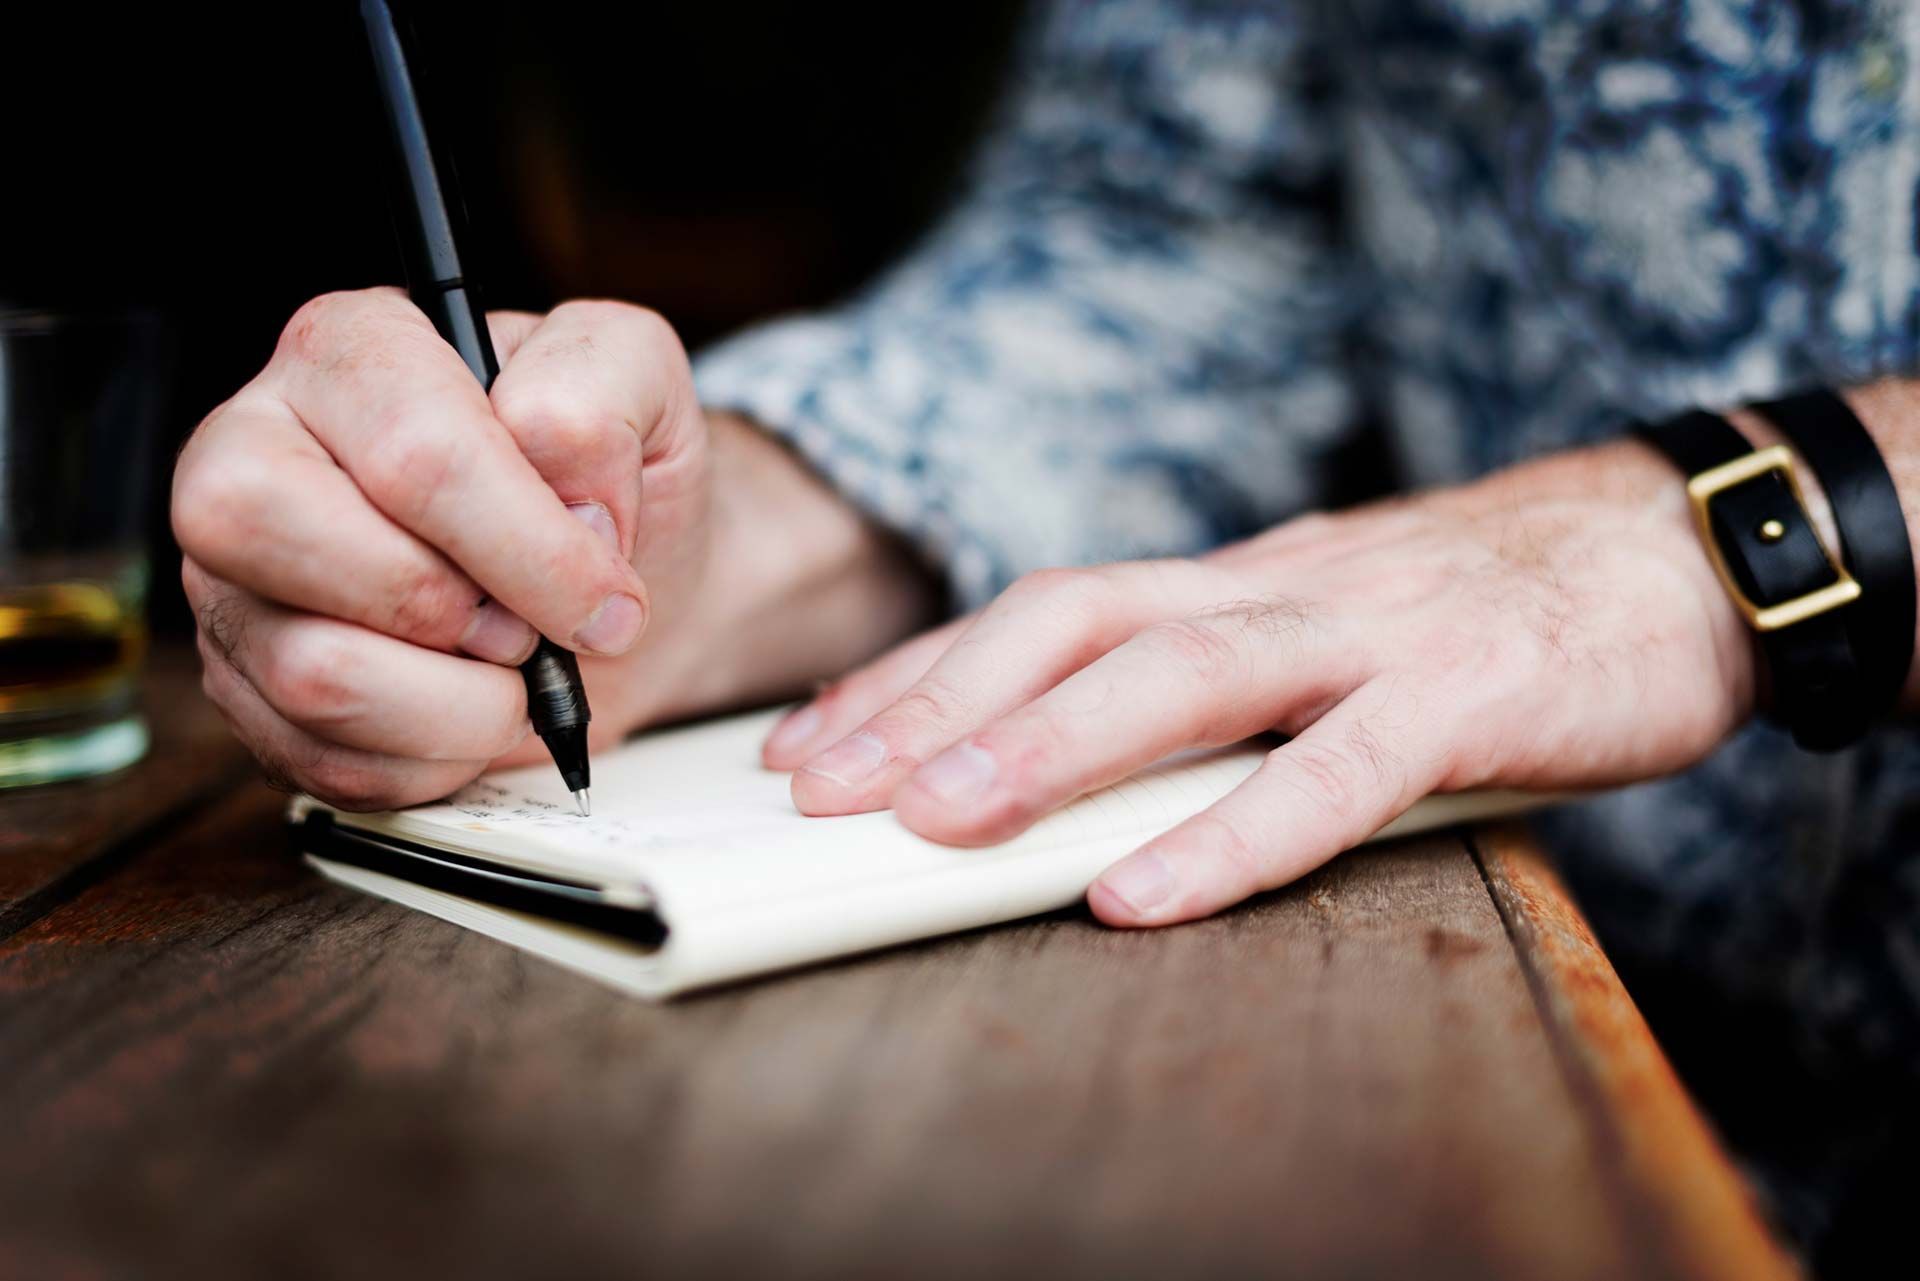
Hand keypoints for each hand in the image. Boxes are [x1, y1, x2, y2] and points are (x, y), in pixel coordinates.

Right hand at [176, 289, 933, 808]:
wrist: (609, 587)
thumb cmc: (605, 479)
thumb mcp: (641, 379)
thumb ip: (601, 387)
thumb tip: (557, 478)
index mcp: (349, 351)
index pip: (412, 453)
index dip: (527, 549)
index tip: (607, 600)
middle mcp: (255, 448)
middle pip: (282, 534)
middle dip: (455, 614)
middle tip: (530, 627)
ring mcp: (233, 576)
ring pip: (309, 671)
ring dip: (456, 705)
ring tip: (512, 674)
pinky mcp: (243, 683)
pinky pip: (318, 755)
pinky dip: (429, 759)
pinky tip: (468, 712)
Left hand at [763, 442, 1757, 926]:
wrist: (1680, 544)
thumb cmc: (1483, 607)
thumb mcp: (1325, 625)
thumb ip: (1222, 674)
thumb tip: (1089, 753)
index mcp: (1234, 580)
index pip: (1046, 609)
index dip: (921, 671)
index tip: (816, 739)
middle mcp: (1276, 589)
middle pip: (1076, 620)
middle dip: (937, 699)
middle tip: (825, 782)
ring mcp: (1372, 635)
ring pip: (1186, 675)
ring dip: (1046, 745)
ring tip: (935, 818)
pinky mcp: (1471, 695)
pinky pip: (1337, 769)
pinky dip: (1233, 832)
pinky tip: (1145, 891)